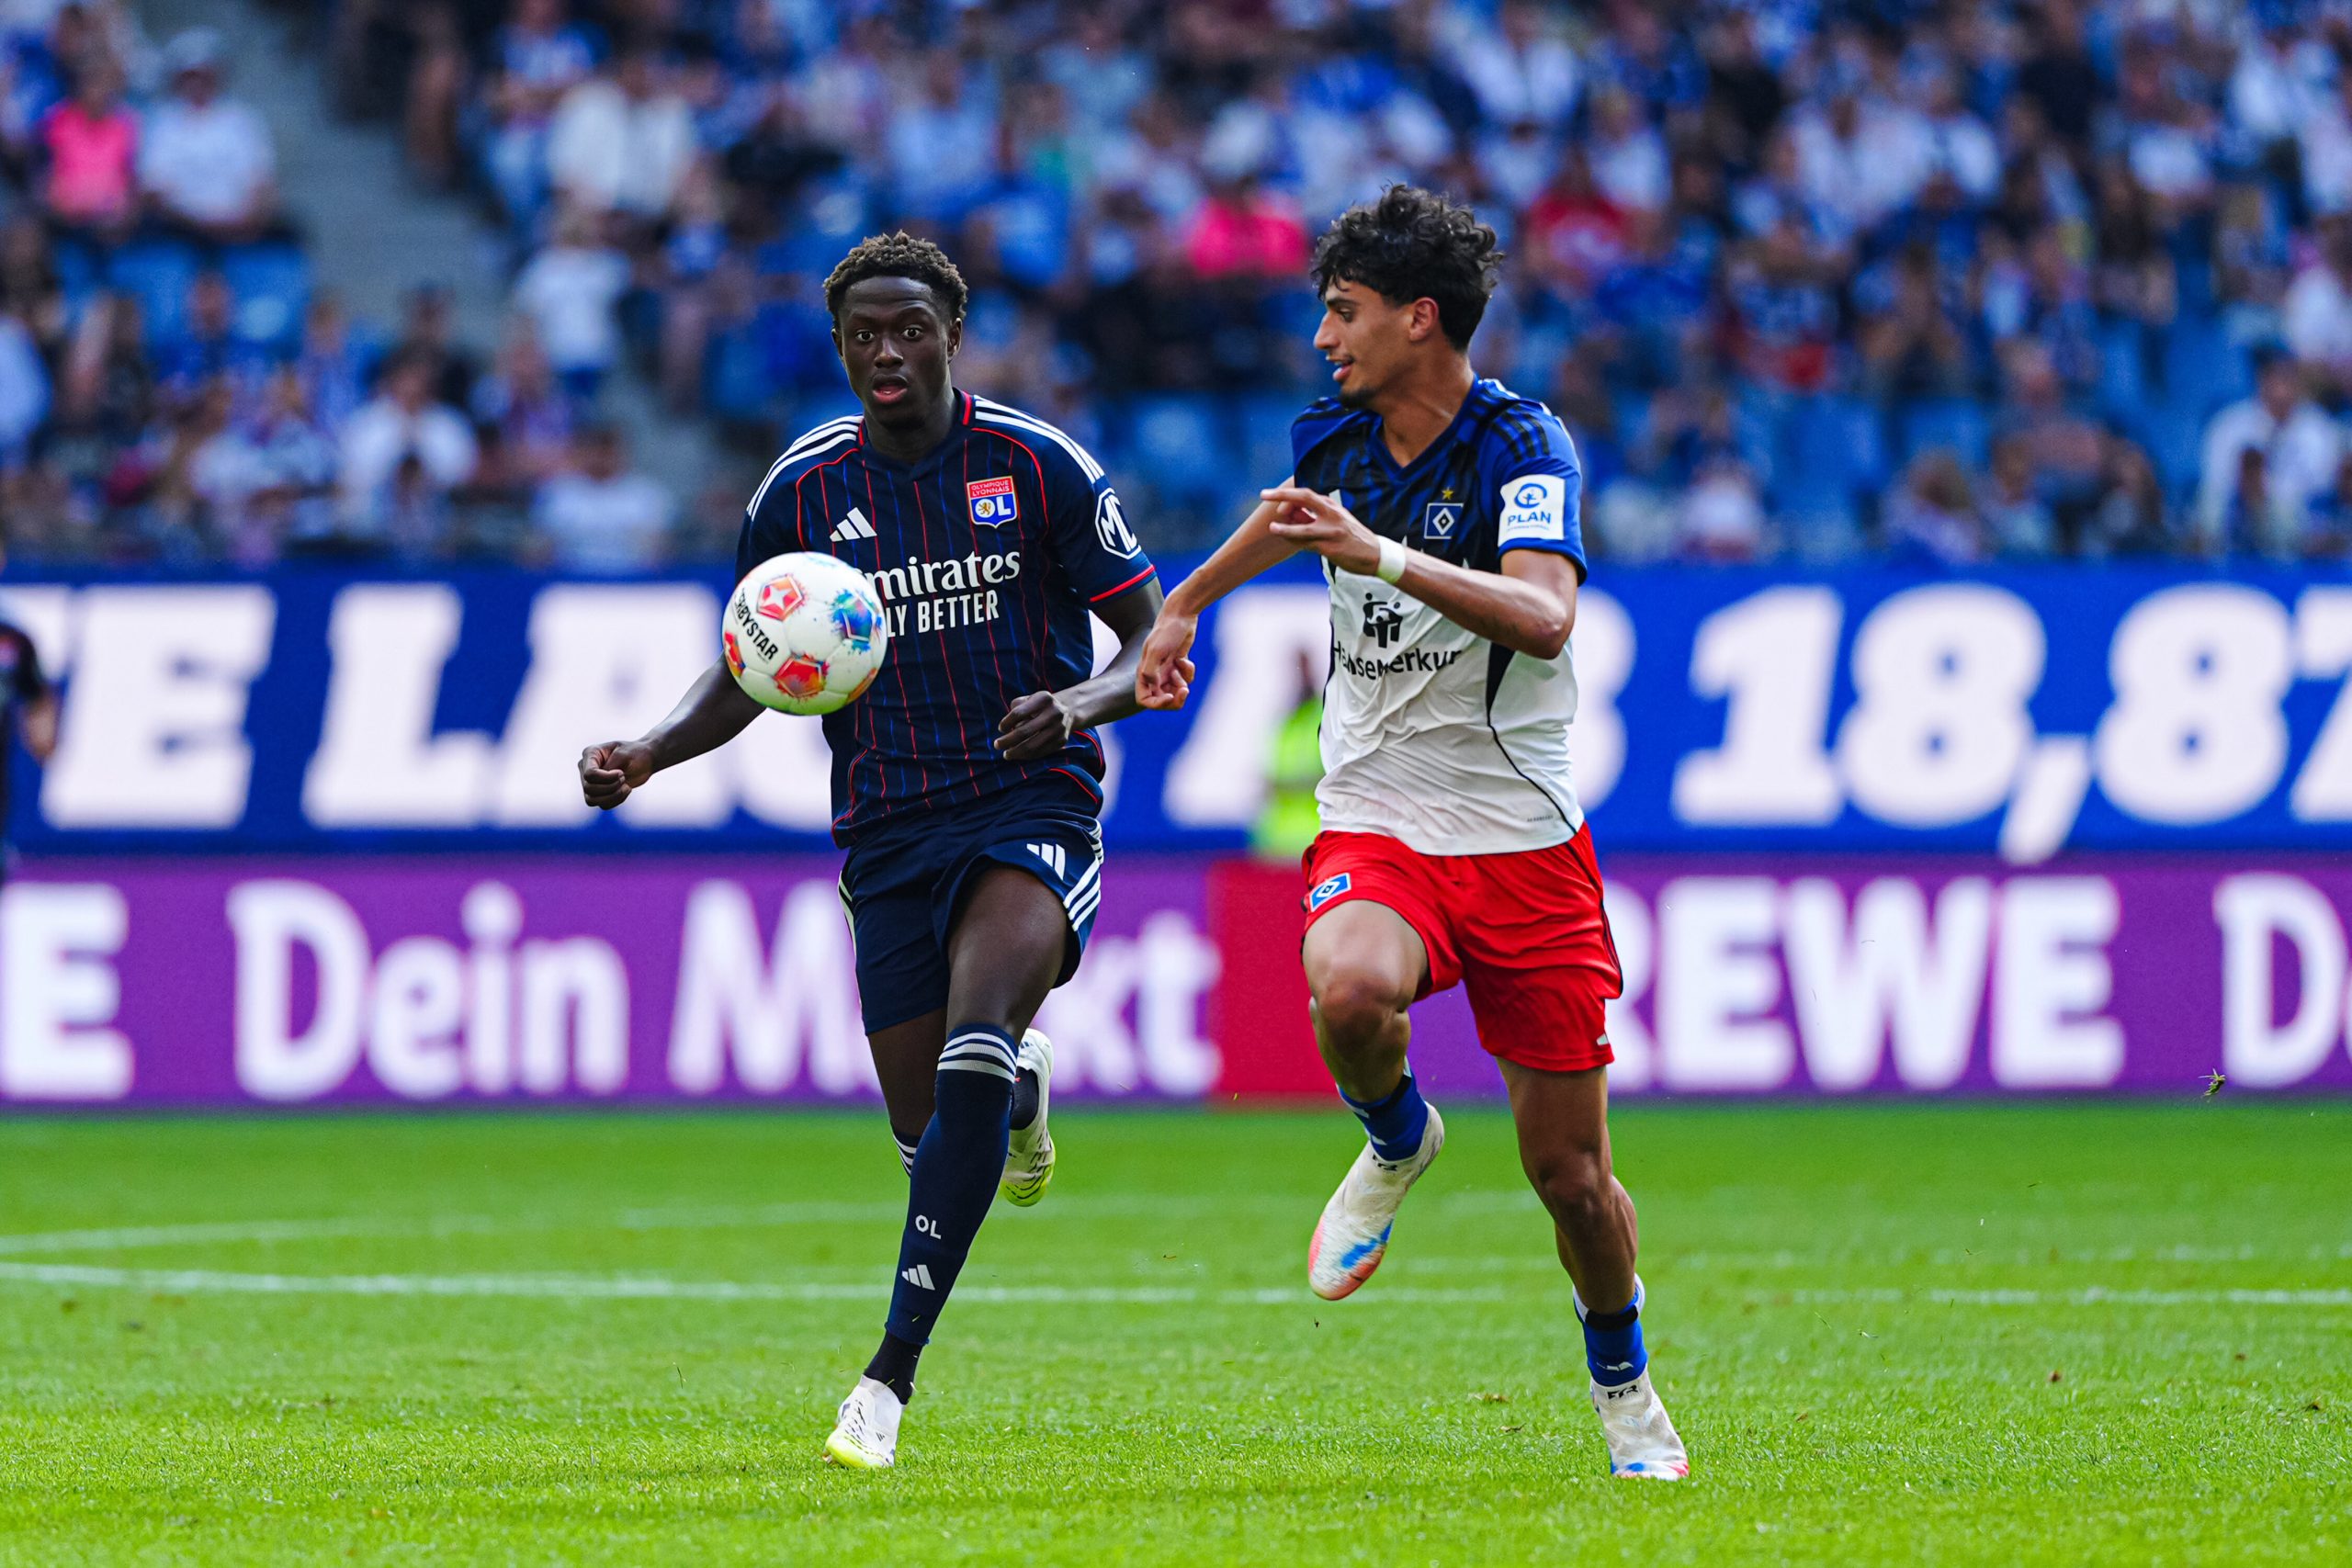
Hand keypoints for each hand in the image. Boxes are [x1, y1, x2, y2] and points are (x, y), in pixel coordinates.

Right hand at [579, 740, 655, 809]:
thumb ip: (611, 766)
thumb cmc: (636, 753)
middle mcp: (585, 768)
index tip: (621, 773)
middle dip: (611, 787)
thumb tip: (600, 781)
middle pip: (589, 788)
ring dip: (613, 797)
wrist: (645, 760)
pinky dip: (616, 801)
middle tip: (624, 778)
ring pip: (591, 800)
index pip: (589, 774)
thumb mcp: (625, 754)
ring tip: (626, 787)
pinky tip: (626, 790)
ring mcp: (590, 781)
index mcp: (590, 753)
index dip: (606, 778)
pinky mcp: (598, 793)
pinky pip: (602, 805)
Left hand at [996, 690, 1080, 760]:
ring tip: (1006, 754)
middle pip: (1024, 731)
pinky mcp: (1062, 741)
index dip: (1006, 722)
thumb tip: (1007, 730)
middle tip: (997, 745)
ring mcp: (1059, 728)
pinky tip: (1018, 755)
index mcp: (1043, 699)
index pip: (1018, 713)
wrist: (1068, 710)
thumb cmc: (1040, 706)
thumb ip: (1016, 708)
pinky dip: (1027, 756)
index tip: (1000, 729)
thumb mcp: (1030, 699)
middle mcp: (1054, 713)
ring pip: (1032, 745)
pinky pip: (1041, 752)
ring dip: (1016, 752)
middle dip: (1007, 741)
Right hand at [1135, 610, 1198, 709]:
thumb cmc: (1166, 631)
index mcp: (1144, 672)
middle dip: (1175, 698)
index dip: (1156, 704)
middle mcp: (1154, 674)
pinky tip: (1185, 660)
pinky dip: (1188, 672)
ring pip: (1175, 691)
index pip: (1144, 699)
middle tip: (1184, 691)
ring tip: (1182, 669)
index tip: (1169, 697)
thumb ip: (1151, 671)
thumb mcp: (1156, 651)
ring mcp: (1167, 670)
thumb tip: (1154, 687)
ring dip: (1182, 684)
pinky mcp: (1179, 665)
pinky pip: (1185, 679)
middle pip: (1162, 699)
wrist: (1181, 616)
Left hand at [1261, 486, 1381, 575]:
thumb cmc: (1351, 537)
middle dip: (1281, 495)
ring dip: (1285, 528)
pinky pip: (1307, 544)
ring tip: (1272, 528)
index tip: (1270, 494)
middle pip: (1304, 499)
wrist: (1375, 554)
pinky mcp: (1331, 548)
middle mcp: (1332, 514)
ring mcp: (1332, 531)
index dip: (1286, 494)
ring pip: (1303, 527)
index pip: (1306, 494)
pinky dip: (1295, 542)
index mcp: (1332, 506)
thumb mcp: (1335, 521)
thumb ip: (1314, 516)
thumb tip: (1291, 513)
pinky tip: (1286, 540)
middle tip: (1263, 495)